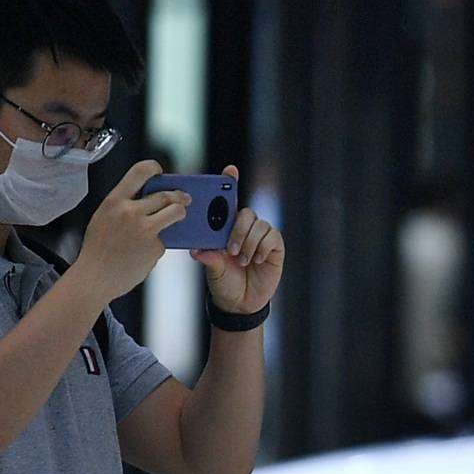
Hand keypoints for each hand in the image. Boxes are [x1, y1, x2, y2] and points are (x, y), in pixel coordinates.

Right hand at [81, 158, 192, 296]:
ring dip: (181, 212)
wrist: (94, 277)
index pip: (140, 171)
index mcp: (114, 201)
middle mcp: (131, 212)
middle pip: (166, 195)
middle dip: (179, 196)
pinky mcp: (156, 247)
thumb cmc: (98, 248)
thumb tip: (150, 195)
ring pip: (176, 212)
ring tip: (180, 215)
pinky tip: (148, 250)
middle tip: (184, 198)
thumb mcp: (104, 216)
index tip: (159, 172)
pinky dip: (160, 243)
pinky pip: (166, 239)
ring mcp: (145, 230)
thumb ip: (124, 203)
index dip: (154, 168)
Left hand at [197, 167, 284, 321]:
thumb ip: (209, 257)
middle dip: (238, 230)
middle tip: (230, 250)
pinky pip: (272, 237)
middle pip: (245, 213)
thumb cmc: (223, 282)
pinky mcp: (275, 247)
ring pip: (259, 225)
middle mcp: (245, 228)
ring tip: (243, 261)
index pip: (229, 201)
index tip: (230, 170)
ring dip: (249, 244)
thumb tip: (198, 250)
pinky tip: (257, 260)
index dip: (230, 182)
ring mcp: (261, 236)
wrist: (240, 303)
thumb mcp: (212, 269)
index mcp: (226, 228)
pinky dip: (263, 248)